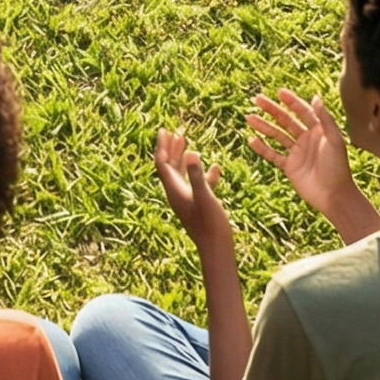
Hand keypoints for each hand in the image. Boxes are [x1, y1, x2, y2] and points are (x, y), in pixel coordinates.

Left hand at [152, 128, 235, 253]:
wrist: (216, 250)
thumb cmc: (210, 224)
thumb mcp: (205, 196)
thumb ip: (197, 175)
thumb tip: (192, 152)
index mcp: (174, 190)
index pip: (162, 163)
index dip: (162, 146)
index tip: (164, 129)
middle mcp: (177, 194)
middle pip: (169, 167)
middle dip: (170, 149)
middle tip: (174, 131)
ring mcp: (188, 200)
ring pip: (182, 175)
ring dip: (184, 159)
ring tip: (188, 144)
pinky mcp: (199, 206)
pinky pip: (199, 185)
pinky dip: (203, 174)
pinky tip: (215, 168)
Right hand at [245, 89, 355, 220]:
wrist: (334, 195)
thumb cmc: (338, 167)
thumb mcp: (334, 140)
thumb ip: (325, 119)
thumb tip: (315, 97)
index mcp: (319, 131)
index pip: (303, 111)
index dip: (292, 101)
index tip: (279, 92)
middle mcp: (306, 139)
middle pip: (286, 120)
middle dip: (272, 109)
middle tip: (257, 99)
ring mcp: (297, 153)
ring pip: (277, 135)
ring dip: (263, 126)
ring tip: (249, 117)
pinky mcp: (289, 166)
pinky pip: (273, 155)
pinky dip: (262, 148)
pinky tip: (251, 140)